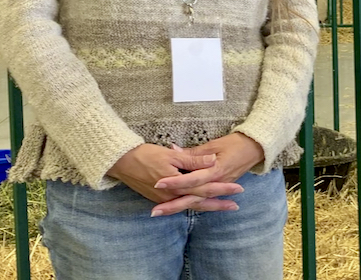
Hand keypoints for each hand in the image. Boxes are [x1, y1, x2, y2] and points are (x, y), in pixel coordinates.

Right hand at [106, 144, 243, 215]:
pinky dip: (193, 204)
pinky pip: (180, 203)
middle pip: (200, 202)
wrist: (122, 162)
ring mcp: (165, 200)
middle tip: (236, 206)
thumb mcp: (172, 154)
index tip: (238, 190)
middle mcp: (173, 197)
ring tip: (221, 206)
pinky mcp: (159, 198)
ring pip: (191, 204)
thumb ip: (193, 160)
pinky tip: (199, 203)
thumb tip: (213, 160)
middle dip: (218, 204)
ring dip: (207, 206)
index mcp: (178, 185)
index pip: (205, 188)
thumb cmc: (146, 155)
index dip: (222, 189)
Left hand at [151, 133, 264, 216]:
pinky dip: (189, 205)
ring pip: (196, 202)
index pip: (191, 179)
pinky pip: (203, 200)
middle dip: (172, 205)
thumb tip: (174, 150)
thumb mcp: (214, 144)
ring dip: (178, 207)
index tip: (158, 182)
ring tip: (160, 212)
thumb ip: (194, 153)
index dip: (174, 181)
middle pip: (191, 197)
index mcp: (214, 171)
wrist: (254, 148)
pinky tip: (177, 208)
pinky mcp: (219, 188)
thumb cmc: (235, 143)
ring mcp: (218, 188)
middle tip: (154, 211)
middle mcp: (216, 183)